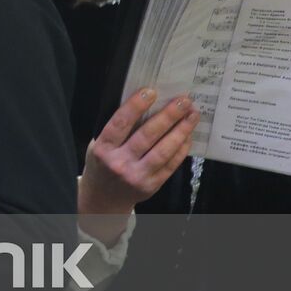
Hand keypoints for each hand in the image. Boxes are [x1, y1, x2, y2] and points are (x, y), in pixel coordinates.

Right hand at [78, 88, 199, 244]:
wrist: (103, 199)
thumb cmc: (102, 164)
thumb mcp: (98, 146)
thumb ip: (116, 131)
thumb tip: (145, 106)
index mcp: (103, 149)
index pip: (120, 124)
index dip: (136, 106)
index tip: (151, 91)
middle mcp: (119, 163)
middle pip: (147, 136)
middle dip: (168, 116)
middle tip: (183, 100)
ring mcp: (137, 176)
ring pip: (163, 150)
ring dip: (181, 130)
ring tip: (192, 115)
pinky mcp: (152, 185)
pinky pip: (171, 164)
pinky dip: (181, 148)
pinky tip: (188, 135)